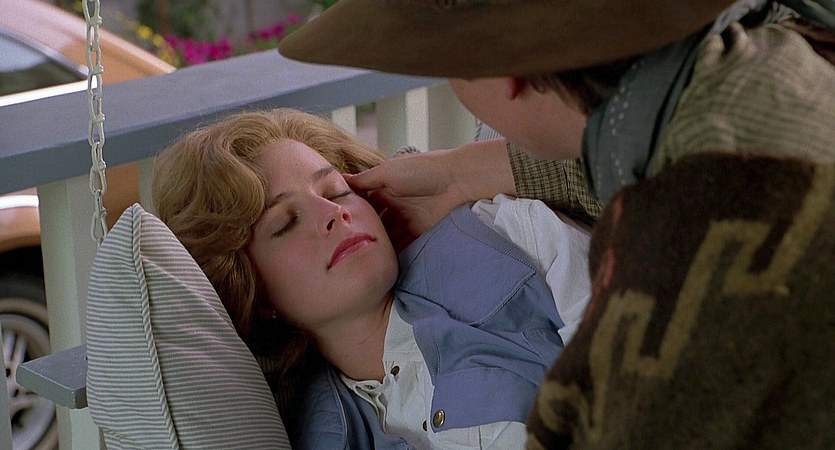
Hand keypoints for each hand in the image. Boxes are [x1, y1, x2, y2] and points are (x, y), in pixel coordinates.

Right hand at [347, 139, 514, 250]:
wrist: (458, 180)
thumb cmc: (422, 170)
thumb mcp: (388, 171)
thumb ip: (365, 179)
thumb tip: (340, 180)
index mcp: (384, 188)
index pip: (363, 204)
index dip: (352, 214)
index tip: (335, 227)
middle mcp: (393, 205)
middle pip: (373, 223)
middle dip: (362, 234)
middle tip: (345, 248)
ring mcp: (406, 220)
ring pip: (386, 236)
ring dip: (376, 246)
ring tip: (358, 259)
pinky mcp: (419, 233)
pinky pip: (402, 246)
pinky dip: (392, 254)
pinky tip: (378, 263)